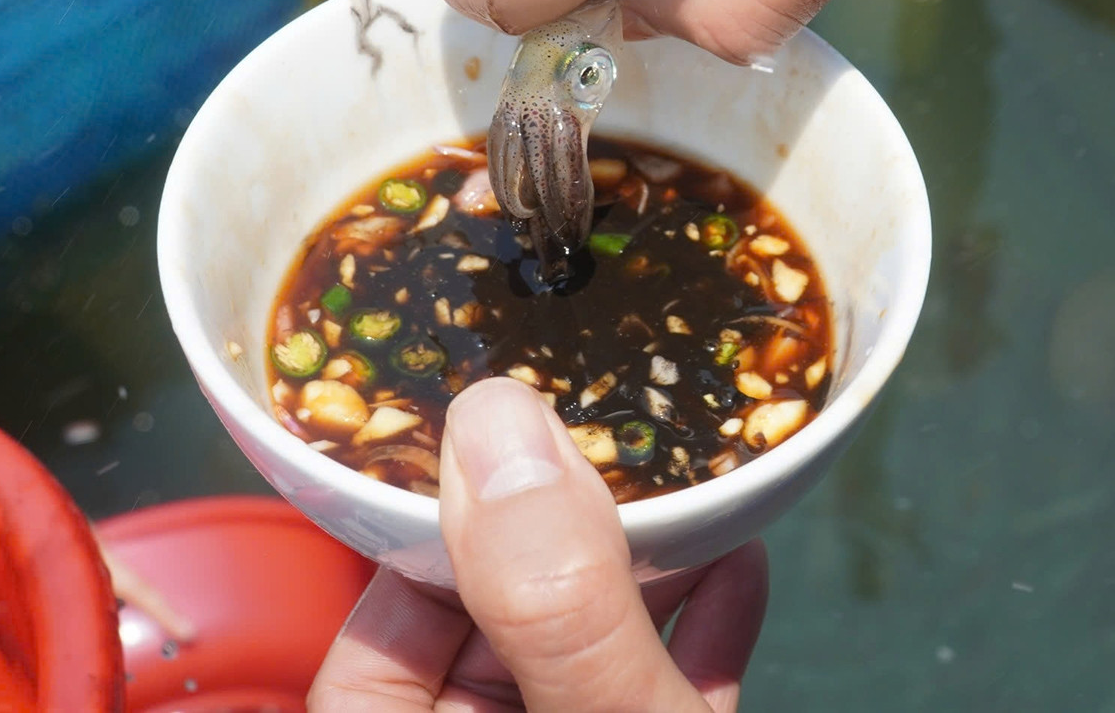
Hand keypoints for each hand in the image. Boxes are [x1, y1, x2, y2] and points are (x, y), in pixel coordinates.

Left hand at [309, 377, 767, 711]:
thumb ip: (554, 601)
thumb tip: (501, 429)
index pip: (376, 639)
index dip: (431, 531)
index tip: (487, 447)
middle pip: (490, 632)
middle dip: (549, 530)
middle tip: (593, 439)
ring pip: (580, 655)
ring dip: (636, 567)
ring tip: (676, 478)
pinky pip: (657, 699)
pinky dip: (694, 636)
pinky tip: (737, 567)